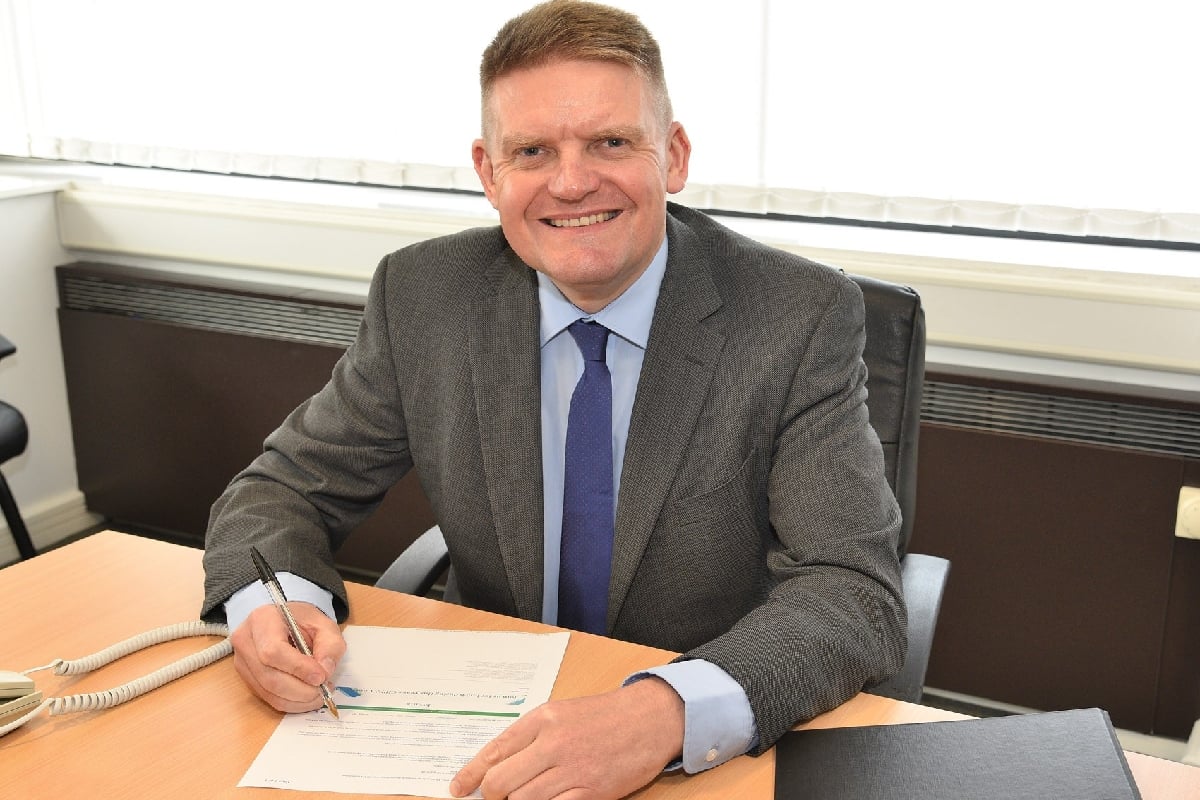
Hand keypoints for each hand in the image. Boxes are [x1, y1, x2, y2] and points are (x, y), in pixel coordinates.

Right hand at [229, 601, 345, 712]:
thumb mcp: (324, 624)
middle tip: (324, 689)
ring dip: (298, 700)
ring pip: (268, 691)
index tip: (321, 676)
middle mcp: (245, 641)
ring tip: (320, 693)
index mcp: (262, 620)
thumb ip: (330, 645)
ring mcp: (242, 662)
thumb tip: (325, 671)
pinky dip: (291, 703)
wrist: (284, 622)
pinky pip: (268, 698)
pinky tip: (307, 697)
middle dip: (301, 689)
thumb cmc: (302, 621)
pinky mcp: (246, 678)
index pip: (274, 650)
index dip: (298, 668)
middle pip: (269, 676)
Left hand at [450, 676, 683, 799]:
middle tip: (495, 795)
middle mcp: (553, 744)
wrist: (649, 719)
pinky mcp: (591, 793)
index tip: (458, 789)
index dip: (470, 775)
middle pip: (501, 782)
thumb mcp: (561, 713)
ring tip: (529, 793)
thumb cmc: (604, 716)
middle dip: (492, 794)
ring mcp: (572, 771)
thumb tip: (496, 765)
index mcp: (543, 719)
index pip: (493, 752)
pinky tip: (548, 799)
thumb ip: (529, 737)